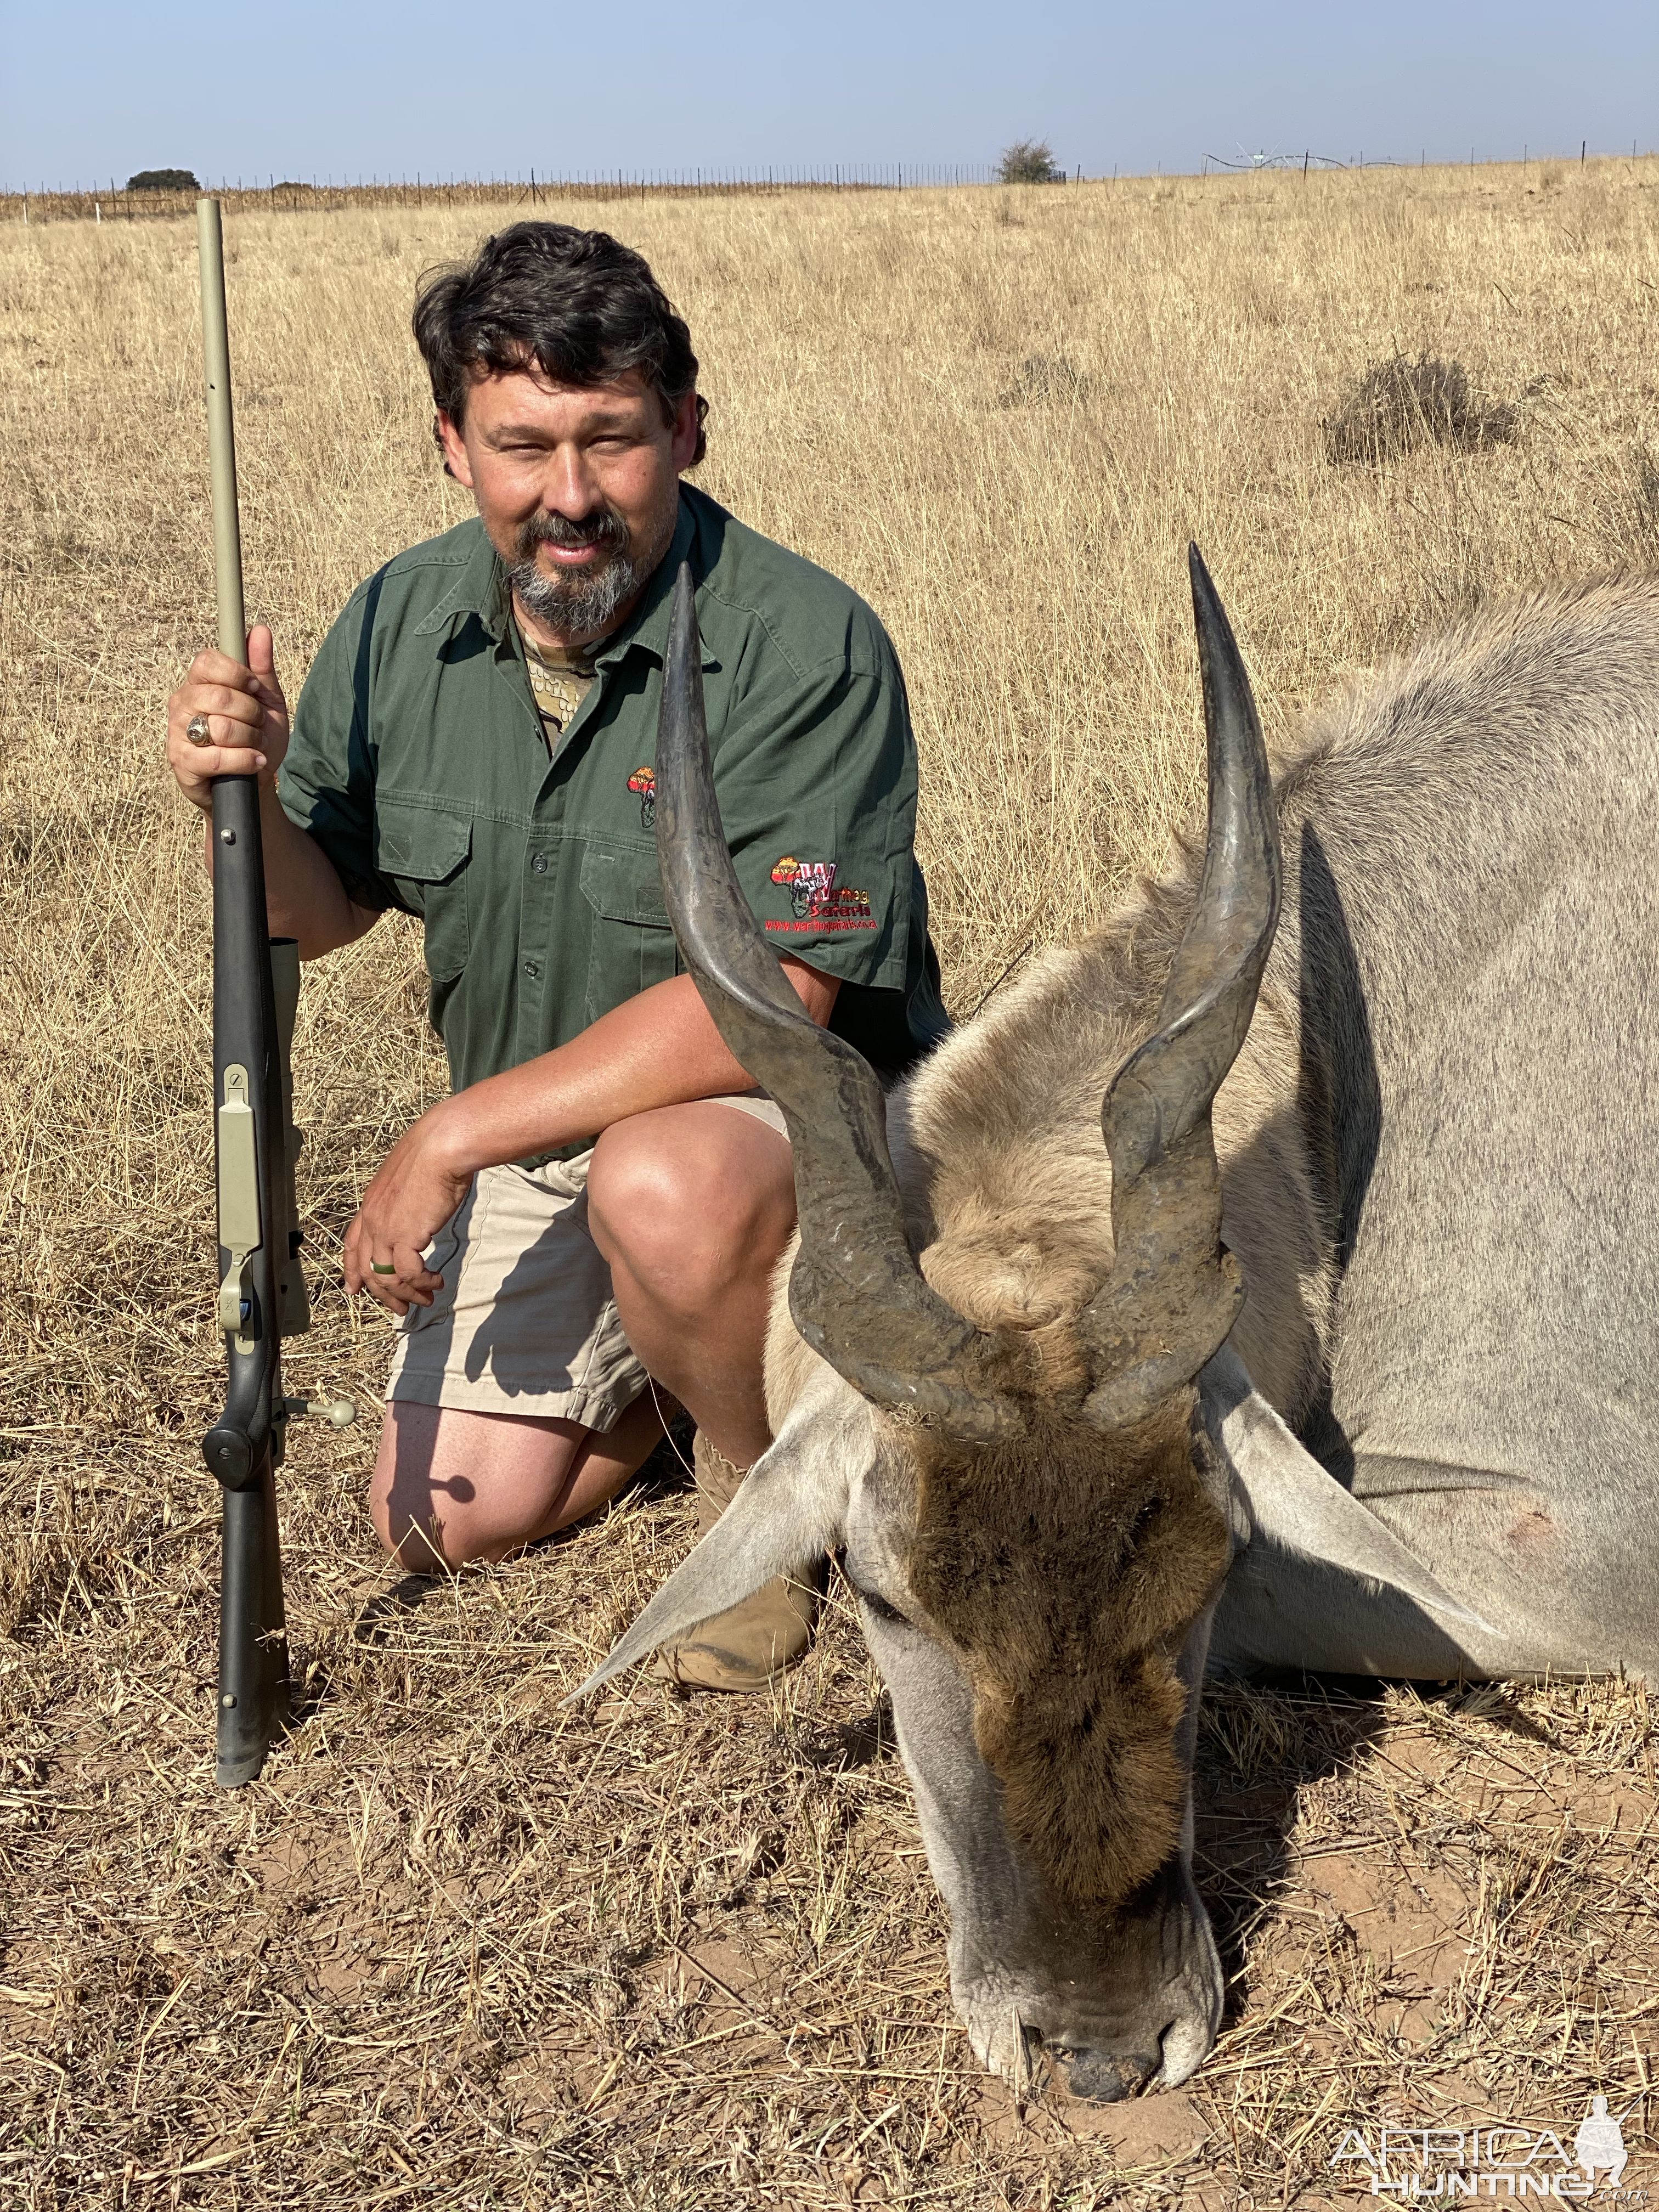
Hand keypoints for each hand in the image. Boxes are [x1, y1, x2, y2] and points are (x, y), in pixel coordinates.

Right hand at [166, 623, 289, 812]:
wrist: (253, 785)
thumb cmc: (255, 740)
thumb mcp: (266, 703)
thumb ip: (261, 668)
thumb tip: (259, 630)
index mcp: (199, 684)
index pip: (208, 661)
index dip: (238, 674)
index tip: (255, 689)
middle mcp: (182, 704)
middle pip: (220, 695)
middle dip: (251, 714)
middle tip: (257, 726)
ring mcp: (177, 733)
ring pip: (221, 726)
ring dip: (251, 739)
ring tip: (255, 746)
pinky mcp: (181, 762)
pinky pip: (217, 756)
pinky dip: (245, 760)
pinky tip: (254, 762)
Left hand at [344, 1106, 474, 1316]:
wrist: (442, 1147)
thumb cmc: (435, 1154)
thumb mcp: (411, 1178)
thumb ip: (407, 1198)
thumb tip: (421, 1207)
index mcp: (371, 1203)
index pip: (352, 1244)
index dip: (351, 1269)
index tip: (353, 1288)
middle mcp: (372, 1218)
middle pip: (366, 1268)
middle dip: (383, 1294)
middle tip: (401, 1307)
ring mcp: (385, 1229)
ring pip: (386, 1277)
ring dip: (407, 1294)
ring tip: (426, 1298)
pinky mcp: (405, 1236)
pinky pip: (409, 1274)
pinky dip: (423, 1283)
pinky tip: (436, 1282)